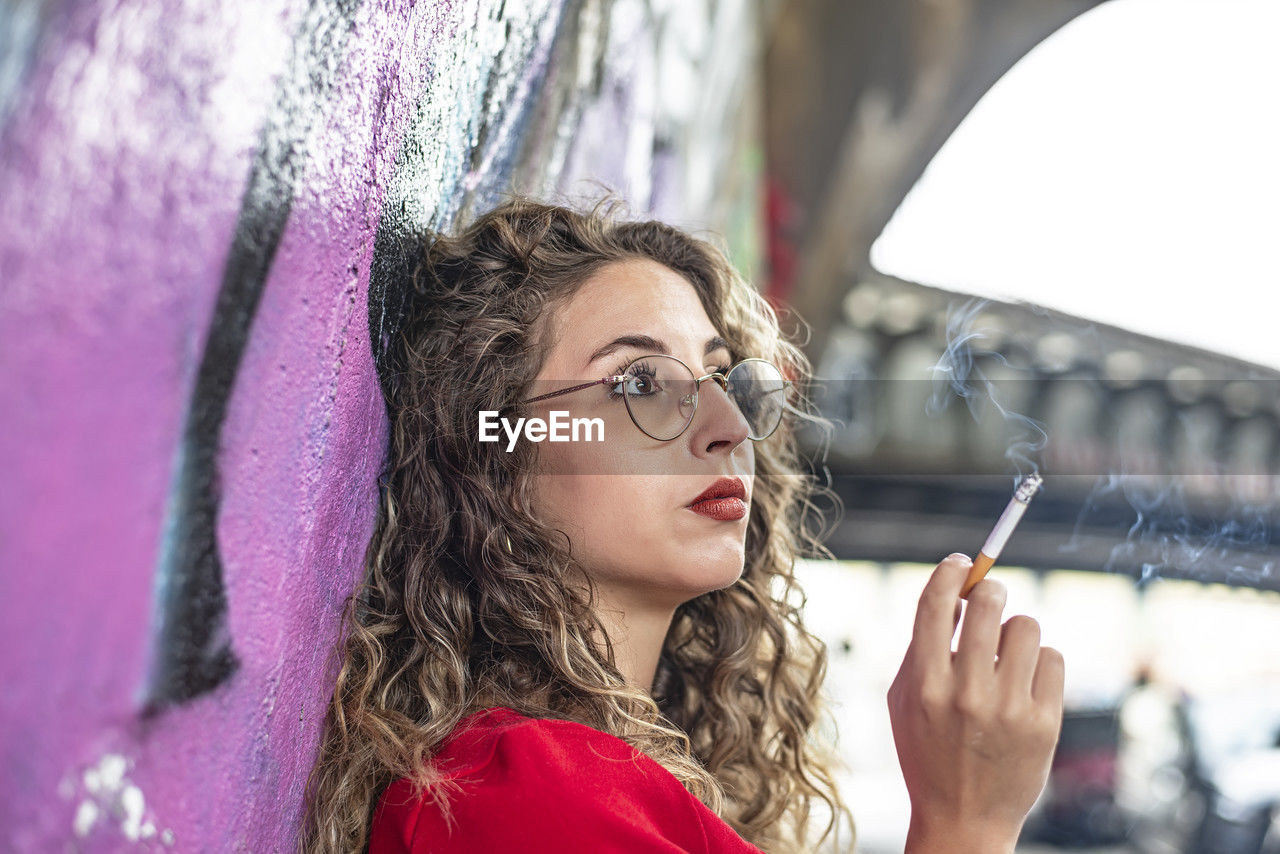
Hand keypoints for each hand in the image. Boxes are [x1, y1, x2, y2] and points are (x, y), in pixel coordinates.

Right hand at [887, 554, 1064, 849]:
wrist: (963, 819)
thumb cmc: (927, 751)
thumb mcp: (904, 699)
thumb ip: (921, 648)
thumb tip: (954, 593)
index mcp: (923, 684)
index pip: (936, 603)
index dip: (951, 571)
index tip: (961, 562)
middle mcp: (965, 693)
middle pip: (988, 603)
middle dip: (989, 590)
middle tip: (988, 599)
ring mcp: (1008, 709)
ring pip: (1026, 626)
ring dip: (1015, 630)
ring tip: (1006, 653)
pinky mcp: (1044, 723)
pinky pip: (1052, 659)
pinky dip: (1039, 662)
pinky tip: (1025, 682)